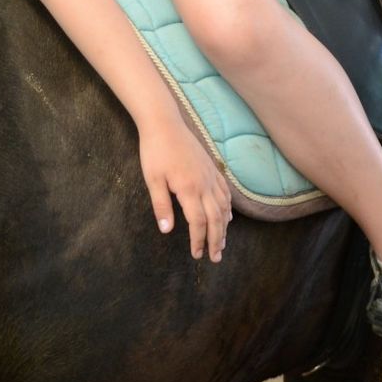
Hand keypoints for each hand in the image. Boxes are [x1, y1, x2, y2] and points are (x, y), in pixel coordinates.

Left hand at [139, 117, 232, 262]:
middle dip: (216, 240)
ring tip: (222, 243)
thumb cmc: (155, 151)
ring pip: (223, 207)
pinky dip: (228, 207)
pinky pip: (225, 192)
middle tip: (215, 258)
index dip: (198, 241)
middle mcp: (205, 184)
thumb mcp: (153, 180)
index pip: (198, 223)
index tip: (196, 255)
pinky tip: (228, 217)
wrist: (165, 124)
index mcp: (189, 189)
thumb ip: (161, 205)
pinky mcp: (212, 168)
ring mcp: (211, 176)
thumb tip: (166, 230)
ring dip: (224, 228)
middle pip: (215, 219)